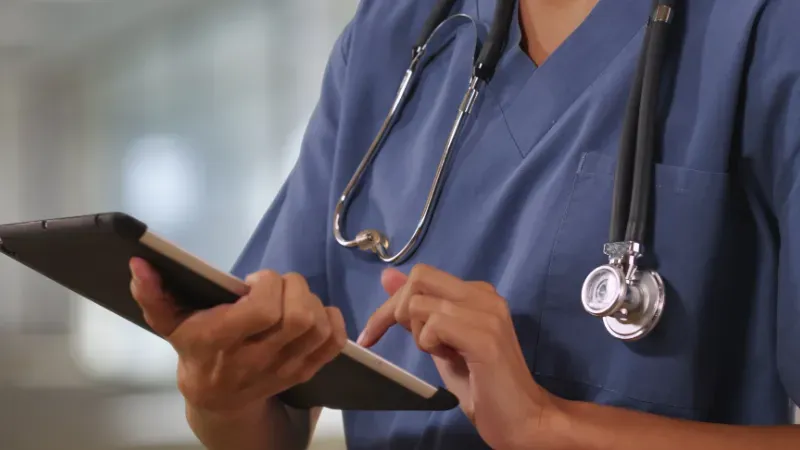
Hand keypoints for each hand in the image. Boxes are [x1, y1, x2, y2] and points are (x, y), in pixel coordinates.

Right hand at [129, 257, 346, 417]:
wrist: (217, 399)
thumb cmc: (195, 350)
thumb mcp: (168, 323)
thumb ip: (152, 294)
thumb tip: (139, 265)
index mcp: (222, 342)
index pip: (265, 310)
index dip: (268, 284)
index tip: (252, 281)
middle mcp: (257, 359)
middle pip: (299, 316)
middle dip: (293, 287)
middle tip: (275, 286)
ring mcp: (285, 368)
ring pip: (318, 327)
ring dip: (311, 301)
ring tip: (289, 299)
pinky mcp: (305, 371)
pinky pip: (333, 344)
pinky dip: (332, 321)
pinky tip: (314, 312)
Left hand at [359, 264, 561, 449]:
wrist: (522, 419)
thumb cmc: (482, 386)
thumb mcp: (439, 343)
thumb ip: (417, 311)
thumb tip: (387, 277)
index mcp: (477, 293)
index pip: (421, 276)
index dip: (392, 303)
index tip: (372, 334)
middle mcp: (485, 295)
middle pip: (419, 279)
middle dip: (395, 312)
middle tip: (402, 343)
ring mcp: (487, 313)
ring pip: (420, 304)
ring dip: (419, 336)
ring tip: (443, 355)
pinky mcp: (485, 337)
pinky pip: (435, 325)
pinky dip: (430, 345)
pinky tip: (451, 359)